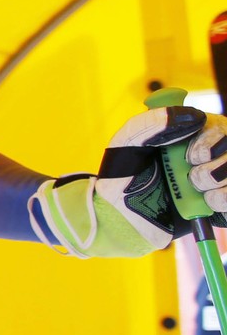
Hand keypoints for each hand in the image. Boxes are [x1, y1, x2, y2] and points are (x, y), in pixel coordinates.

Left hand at [31, 104, 224, 256]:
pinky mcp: (217, 208)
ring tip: (193, 188)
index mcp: (189, 135)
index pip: (221, 128)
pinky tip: (205, 203)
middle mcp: (207, 156)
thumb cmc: (120, 178)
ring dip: (217, 180)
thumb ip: (151, 123)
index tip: (191, 154)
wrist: (118, 218)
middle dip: (215, 163)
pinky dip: (224, 200)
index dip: (211, 140)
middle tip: (190, 173)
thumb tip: (194, 116)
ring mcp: (214, 182)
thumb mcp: (126, 144)